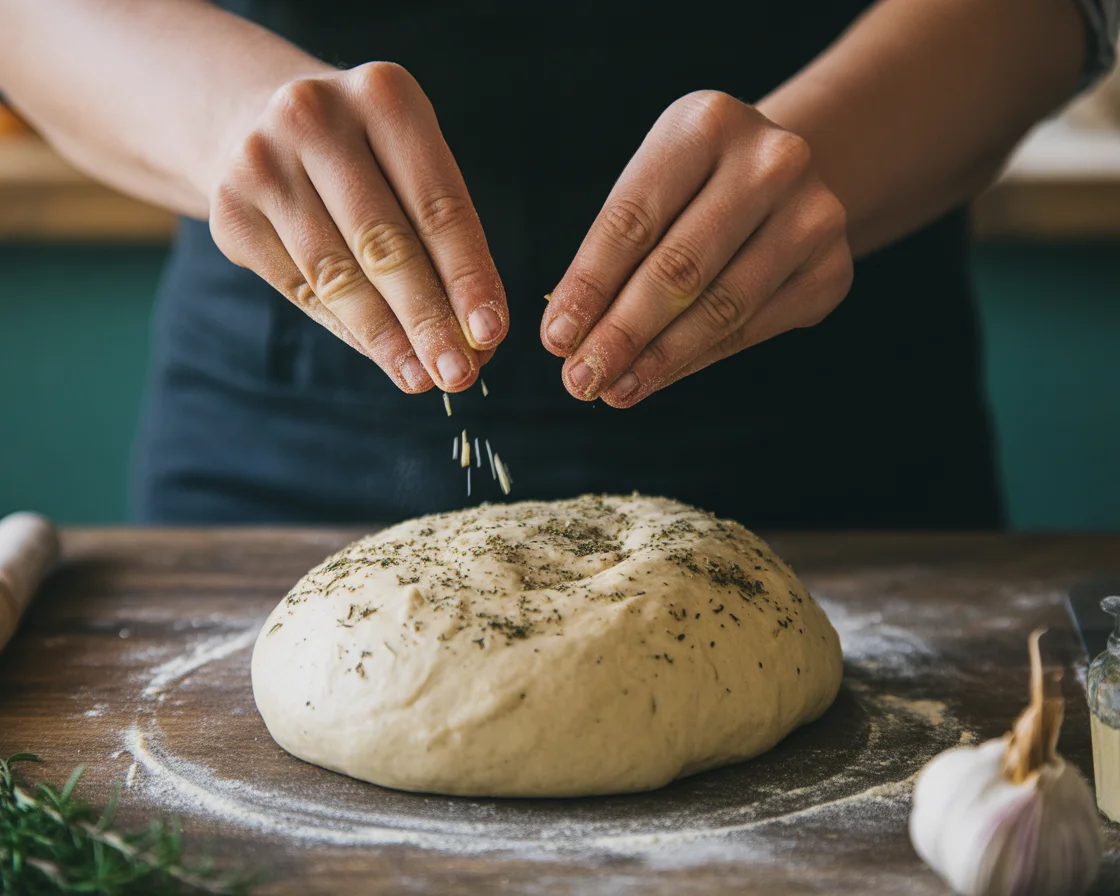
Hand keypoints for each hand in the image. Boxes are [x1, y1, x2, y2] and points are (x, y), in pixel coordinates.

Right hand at [208, 63, 505, 392]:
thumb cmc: (365, 157)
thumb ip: (443, 239)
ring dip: (387, 338)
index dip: (467, 277)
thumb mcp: (411, 165)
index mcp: (384, 96)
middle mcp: (315, 117)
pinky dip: (347, 329)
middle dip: (428, 319)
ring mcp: (262, 161)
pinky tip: (381, 355)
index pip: (438, 205)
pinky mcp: (228, 208)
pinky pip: (300, 288)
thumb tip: (476, 338)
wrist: (253, 120)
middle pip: (385, 243)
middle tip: (460, 374)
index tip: (490, 335)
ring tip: (421, 378)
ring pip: (337, 275)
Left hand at [541, 91, 852, 406]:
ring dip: (658, 359)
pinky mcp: (832, 269)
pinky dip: (698, 359)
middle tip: (581, 380)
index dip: (590, 286)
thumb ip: (612, 256)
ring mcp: (812, 215)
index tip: (556, 339)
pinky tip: (659, 377)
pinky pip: (753, 329)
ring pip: (720, 307)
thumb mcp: (651, 191)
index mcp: (706, 124)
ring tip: (615, 390)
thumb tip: (570, 337)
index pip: (632, 220)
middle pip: (678, 268)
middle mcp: (770, 162)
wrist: (785, 181)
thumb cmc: (693, 190)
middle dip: (621, 334)